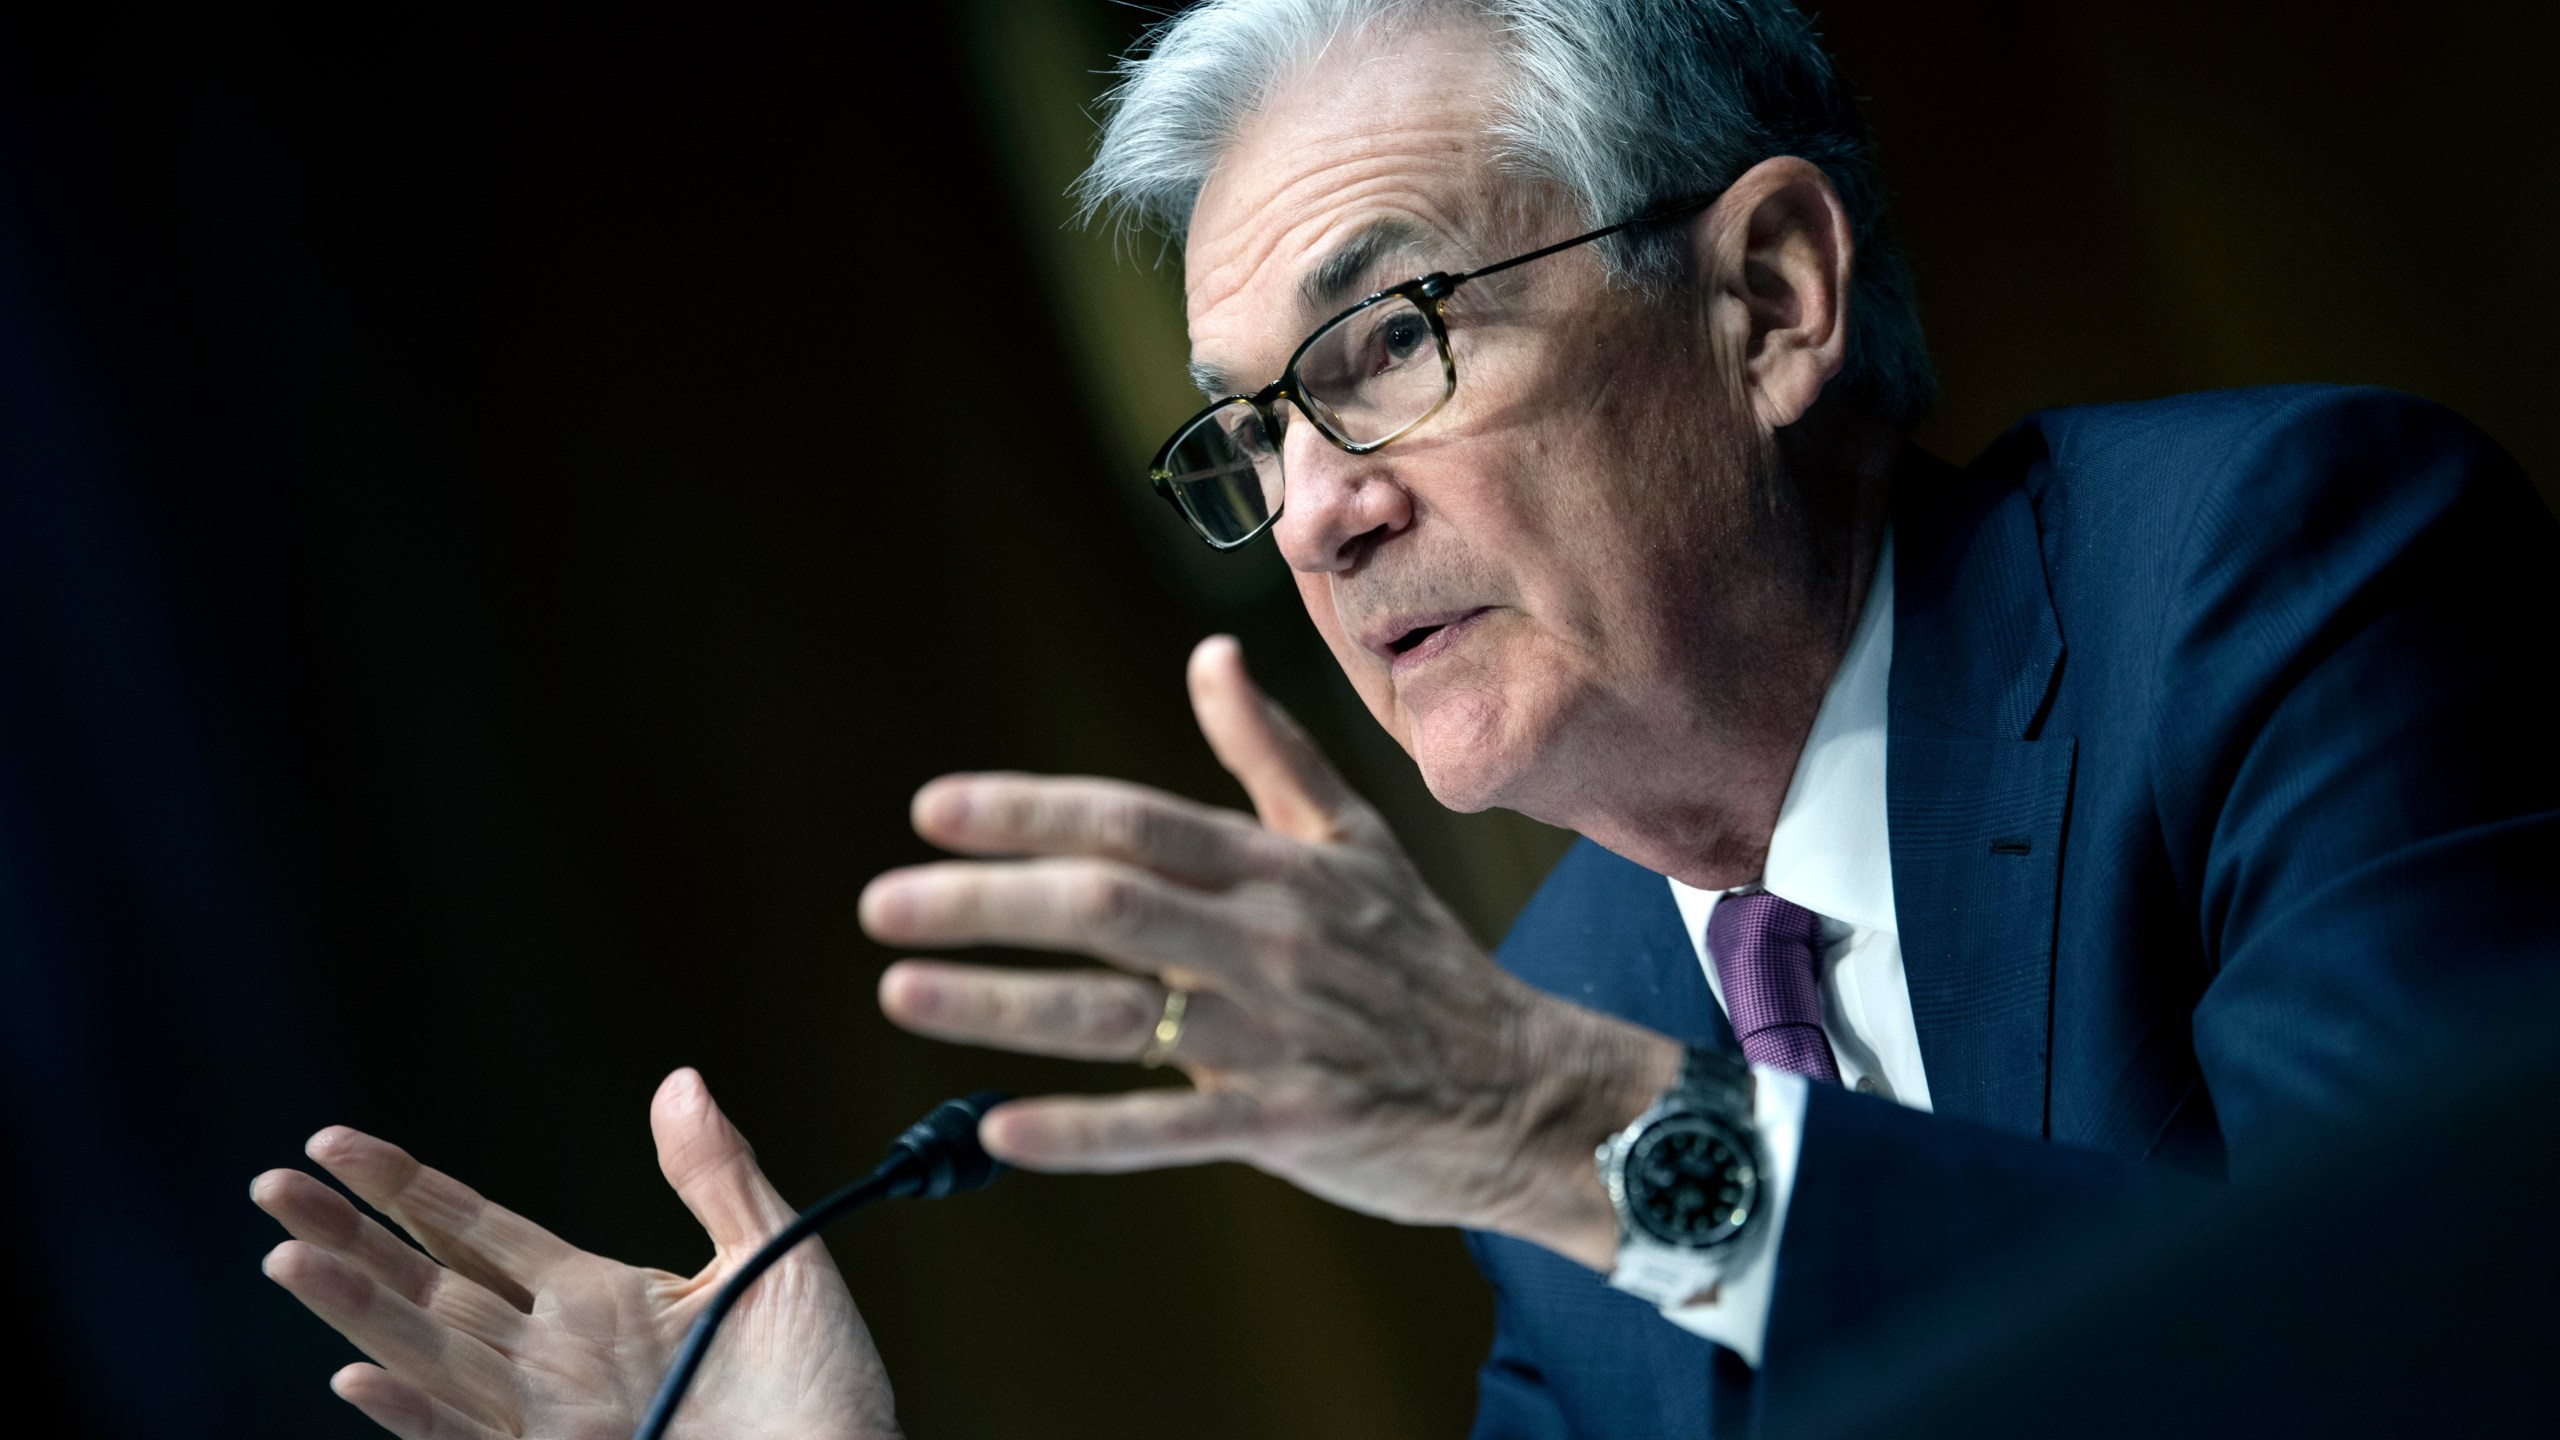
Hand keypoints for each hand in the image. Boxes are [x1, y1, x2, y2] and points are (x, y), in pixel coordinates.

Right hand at [253, 1068, 898, 1439]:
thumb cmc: (823, 1390)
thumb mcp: (777, 1259)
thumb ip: (718, 1175)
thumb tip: (677, 1079)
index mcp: (600, 1301)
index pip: (478, 1232)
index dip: (408, 1187)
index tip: (335, 1143)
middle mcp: (556, 1359)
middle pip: (427, 1286)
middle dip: (350, 1238)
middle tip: (273, 1185)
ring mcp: (551, 1421)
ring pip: (427, 1356)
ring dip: (355, 1310)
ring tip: (286, 1256)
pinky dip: (412, 1414)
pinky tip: (356, 1377)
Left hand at [864, 636, 1680, 1268]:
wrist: (1523, 1086)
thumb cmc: (1423, 961)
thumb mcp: (1355, 839)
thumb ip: (1269, 753)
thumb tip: (1209, 654)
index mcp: (1276, 867)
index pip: (1134, 822)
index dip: (1030, 811)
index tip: (934, 810)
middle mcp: (1269, 940)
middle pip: (1107, 906)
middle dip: (986, 900)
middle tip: (883, 904)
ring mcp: (1277, 1036)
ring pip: (1120, 1015)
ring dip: (1003, 1003)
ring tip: (903, 990)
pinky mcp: (1289, 1124)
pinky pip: (1170, 1130)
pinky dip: (1084, 1132)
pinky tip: (1001, 1130)